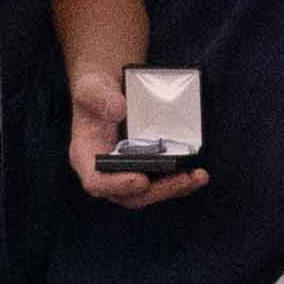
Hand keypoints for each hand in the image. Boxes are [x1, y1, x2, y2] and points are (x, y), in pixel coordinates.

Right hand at [69, 62, 203, 207]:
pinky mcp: (144, 167)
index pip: (96, 182)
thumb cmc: (94, 91)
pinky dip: (179, 179)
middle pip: (129, 195)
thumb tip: (120, 110)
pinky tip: (197, 172)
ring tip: (198, 176)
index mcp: (86, 157)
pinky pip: (161, 181)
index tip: (141, 179)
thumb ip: (101, 98)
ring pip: (148, 193)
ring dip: (174, 188)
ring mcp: (126, 173)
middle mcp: (105, 171)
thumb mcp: (91, 88)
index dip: (118, 186)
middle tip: (182, 179)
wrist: (107, 90)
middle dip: (158, 191)